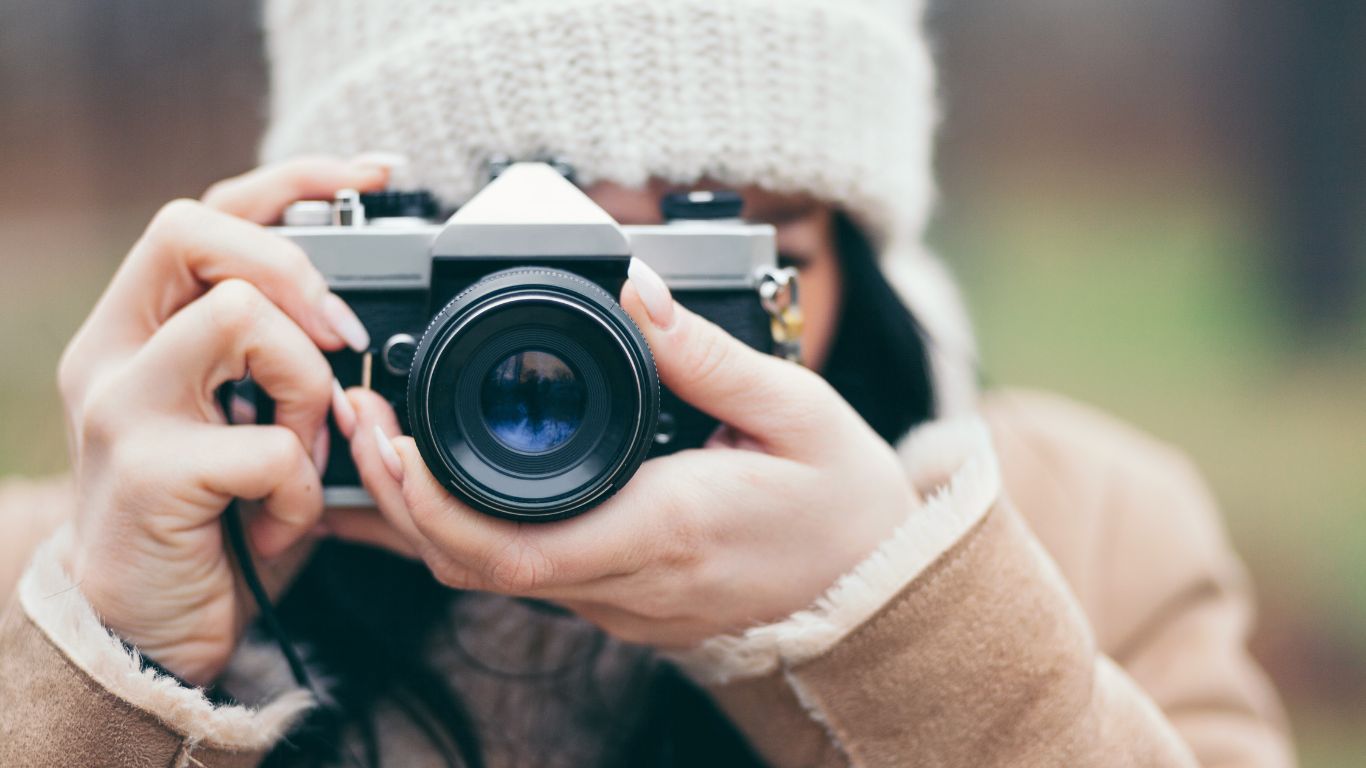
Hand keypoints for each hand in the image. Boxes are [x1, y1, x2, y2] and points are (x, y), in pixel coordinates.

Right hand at [58, 156, 391, 683]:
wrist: (144, 629)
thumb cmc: (212, 517)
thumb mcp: (247, 421)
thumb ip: (279, 360)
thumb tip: (362, 317)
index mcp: (139, 326)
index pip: (204, 212)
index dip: (292, 178)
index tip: (375, 174)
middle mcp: (112, 350)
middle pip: (197, 230)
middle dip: (294, 270)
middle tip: (343, 338)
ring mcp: (119, 407)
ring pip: (238, 320)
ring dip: (307, 390)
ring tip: (302, 455)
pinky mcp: (144, 473)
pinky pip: (266, 444)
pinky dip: (301, 488)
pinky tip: (282, 521)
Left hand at [338, 258, 920, 647]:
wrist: (872, 594)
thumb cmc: (843, 508)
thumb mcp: (796, 413)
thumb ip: (707, 352)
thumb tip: (636, 289)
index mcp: (663, 530)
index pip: (510, 545)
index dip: (426, 500)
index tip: (387, 433)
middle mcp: (624, 581)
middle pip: (470, 564)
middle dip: (393, 497)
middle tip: (357, 414)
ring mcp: (616, 600)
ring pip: (487, 574)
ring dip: (419, 511)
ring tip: (382, 431)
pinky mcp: (617, 598)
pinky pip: (520, 572)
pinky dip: (462, 527)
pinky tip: (438, 476)